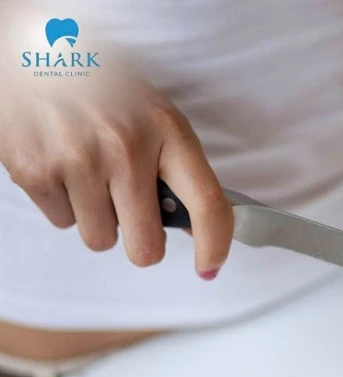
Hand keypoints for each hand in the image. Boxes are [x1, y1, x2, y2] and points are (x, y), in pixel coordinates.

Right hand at [0, 73, 231, 278]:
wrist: (36, 51)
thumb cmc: (102, 86)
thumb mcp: (154, 114)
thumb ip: (175, 167)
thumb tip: (190, 226)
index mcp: (166, 131)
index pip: (207, 205)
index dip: (214, 246)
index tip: (210, 266)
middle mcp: (125, 147)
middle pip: (146, 247)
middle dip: (143, 243)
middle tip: (135, 218)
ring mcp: (77, 160)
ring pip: (100, 239)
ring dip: (99, 219)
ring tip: (91, 175)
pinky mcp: (34, 170)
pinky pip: (62, 222)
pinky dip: (65, 204)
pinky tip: (64, 166)